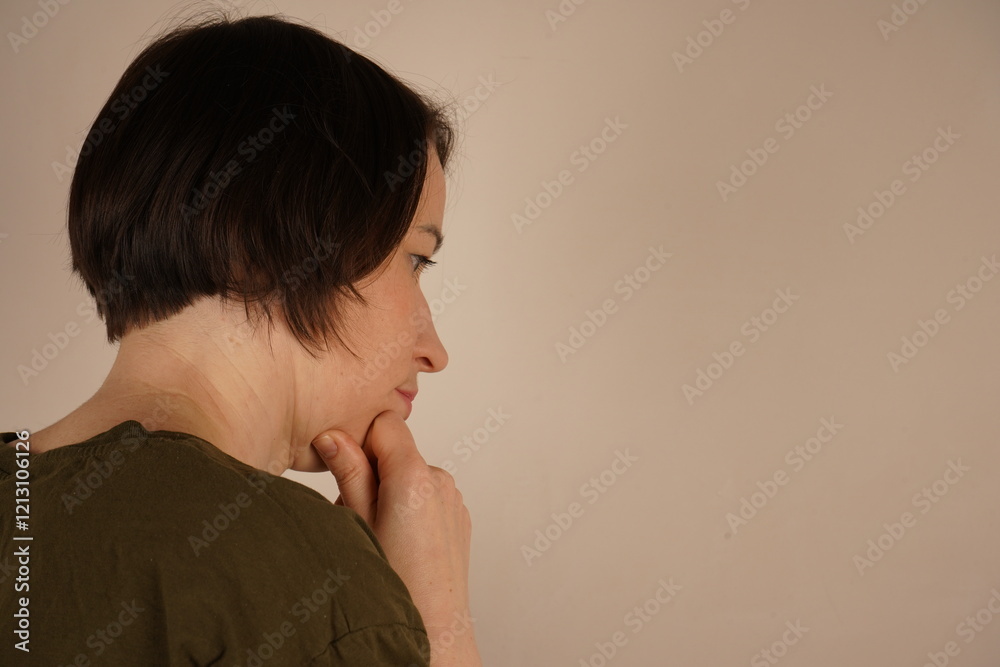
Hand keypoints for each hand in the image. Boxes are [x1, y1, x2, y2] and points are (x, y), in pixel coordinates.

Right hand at [312, 411, 480, 664]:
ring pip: (411, 475)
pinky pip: (428, 496)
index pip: (386, 423)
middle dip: (373, 471)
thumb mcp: (357, 523)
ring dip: (391, 491)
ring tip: (380, 534)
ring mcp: (453, 499)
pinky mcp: (458, 516)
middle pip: (398, 450)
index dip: (362, 439)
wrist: (433, 629)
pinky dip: (411, 507)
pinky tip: (401, 542)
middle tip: (358, 513)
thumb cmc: (393, 584)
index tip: (347, 467)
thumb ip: (348, 472)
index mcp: (414, 477)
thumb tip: (332, 435)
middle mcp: (440, 480)